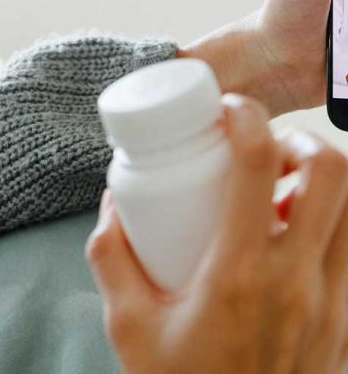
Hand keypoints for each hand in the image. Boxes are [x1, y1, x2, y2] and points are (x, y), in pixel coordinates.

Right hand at [86, 95, 347, 373]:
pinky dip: (333, 224)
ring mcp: (332, 304)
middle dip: (300, 141)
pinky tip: (292, 237)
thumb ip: (111, 254)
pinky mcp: (346, 323)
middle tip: (263, 149)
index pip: (258, 166)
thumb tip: (113, 200)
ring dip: (324, 183)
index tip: (226, 111)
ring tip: (281, 192)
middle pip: (333, 173)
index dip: (246, 119)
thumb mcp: (127, 323)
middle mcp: (298, 282)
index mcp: (239, 273)